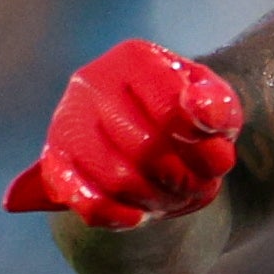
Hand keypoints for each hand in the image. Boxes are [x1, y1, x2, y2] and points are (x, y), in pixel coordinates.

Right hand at [3, 41, 242, 229]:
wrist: (151, 135)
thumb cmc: (189, 119)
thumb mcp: (217, 105)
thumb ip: (218, 106)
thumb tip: (199, 110)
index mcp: (136, 58)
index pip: (172, 113)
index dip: (203, 149)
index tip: (217, 159)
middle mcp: (92, 81)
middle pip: (146, 150)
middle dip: (183, 180)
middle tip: (197, 185)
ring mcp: (67, 121)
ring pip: (117, 179)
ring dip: (156, 200)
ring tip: (171, 196)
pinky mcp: (54, 161)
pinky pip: (84, 201)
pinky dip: (117, 216)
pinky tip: (138, 216)